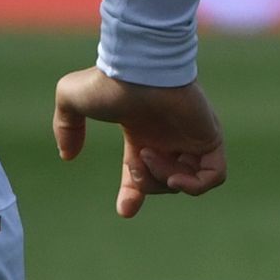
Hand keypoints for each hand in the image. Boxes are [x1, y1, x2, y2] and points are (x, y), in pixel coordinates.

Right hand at [51, 69, 225, 218]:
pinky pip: (214, 177)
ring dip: (165, 180)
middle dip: (146, 183)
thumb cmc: (109, 83)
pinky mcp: (210, 137)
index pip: (142, 174)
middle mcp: (168, 138)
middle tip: (138, 158)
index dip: (133, 194)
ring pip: (186, 181)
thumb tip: (67, 155)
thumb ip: (65, 127)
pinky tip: (176, 177)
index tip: (126, 210)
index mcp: (141, 134)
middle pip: (163, 183)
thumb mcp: (72, 100)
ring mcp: (191, 138)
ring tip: (150, 155)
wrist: (139, 69)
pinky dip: (195, 185)